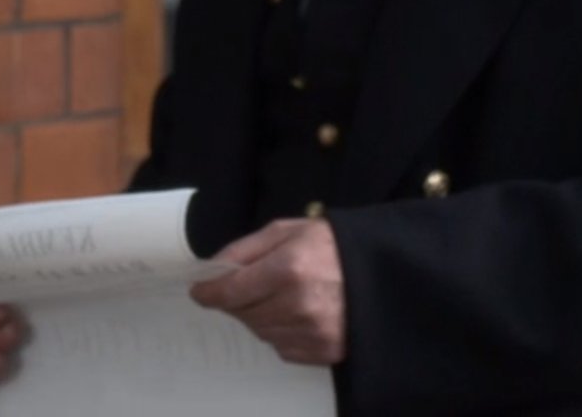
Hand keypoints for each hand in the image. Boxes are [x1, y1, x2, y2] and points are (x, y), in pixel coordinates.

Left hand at [189, 219, 345, 365]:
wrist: (383, 271)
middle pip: (243, 314)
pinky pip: (282, 348)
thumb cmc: (331, 245)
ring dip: (258, 317)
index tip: (199, 292)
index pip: (231, 291)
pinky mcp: (325, 351)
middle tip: (246, 287)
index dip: (209, 293)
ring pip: (261, 332)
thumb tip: (211, 268)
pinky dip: (280, 333)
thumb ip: (245, 248)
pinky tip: (295, 314)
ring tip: (277, 297)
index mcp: (289, 268)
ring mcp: (313, 332)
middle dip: (237, 301)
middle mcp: (299, 304)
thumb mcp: (286, 230)